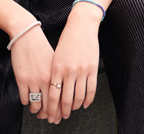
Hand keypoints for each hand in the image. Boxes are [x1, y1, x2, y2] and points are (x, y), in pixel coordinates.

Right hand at [9, 26, 54, 117]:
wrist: (26, 35)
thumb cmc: (40, 46)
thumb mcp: (54, 61)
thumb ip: (57, 76)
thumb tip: (60, 91)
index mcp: (56, 75)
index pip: (61, 99)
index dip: (60, 110)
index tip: (60, 116)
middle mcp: (46, 79)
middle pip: (50, 105)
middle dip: (50, 114)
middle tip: (49, 118)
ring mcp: (33, 80)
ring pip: (36, 104)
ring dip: (36, 110)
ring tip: (36, 110)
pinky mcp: (21, 79)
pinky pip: (24, 98)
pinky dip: (26, 102)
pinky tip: (27, 100)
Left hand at [44, 4, 100, 122]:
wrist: (81, 26)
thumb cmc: (67, 39)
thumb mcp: (55, 55)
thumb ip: (54, 72)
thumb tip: (53, 90)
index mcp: (56, 67)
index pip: (53, 94)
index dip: (52, 108)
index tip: (51, 115)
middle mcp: (69, 71)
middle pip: (66, 99)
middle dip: (63, 111)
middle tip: (61, 117)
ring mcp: (82, 71)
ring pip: (79, 97)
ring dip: (75, 107)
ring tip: (72, 110)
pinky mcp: (93, 69)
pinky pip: (91, 90)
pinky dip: (88, 100)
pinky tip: (84, 104)